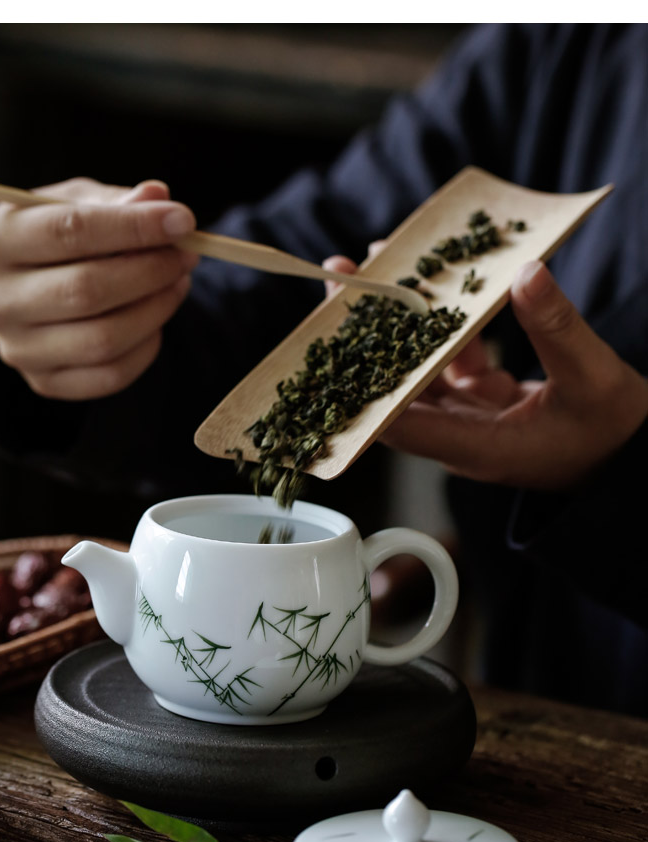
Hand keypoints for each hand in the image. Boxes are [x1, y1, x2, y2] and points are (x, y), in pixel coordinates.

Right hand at [0, 177, 198, 399]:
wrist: (32, 288)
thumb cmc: (59, 236)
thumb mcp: (79, 204)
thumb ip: (117, 201)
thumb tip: (157, 197)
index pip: (69, 231)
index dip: (133, 226)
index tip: (182, 220)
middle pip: (86, 290)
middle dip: (150, 270)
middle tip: (186, 255)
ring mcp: (17, 349)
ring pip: (103, 339)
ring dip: (156, 309)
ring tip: (177, 282)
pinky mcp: (45, 383)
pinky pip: (111, 375)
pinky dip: (146, 346)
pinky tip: (156, 319)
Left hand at [323, 255, 647, 489]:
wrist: (630, 460)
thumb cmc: (614, 437)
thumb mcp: (594, 379)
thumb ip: (557, 330)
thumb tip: (525, 275)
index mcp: (477, 446)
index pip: (399, 423)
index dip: (361, 384)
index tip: (333, 338)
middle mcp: (460, 437)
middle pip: (395, 387)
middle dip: (366, 334)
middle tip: (345, 281)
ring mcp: (468, 419)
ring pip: (419, 369)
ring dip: (401, 323)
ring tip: (381, 271)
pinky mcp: (481, 401)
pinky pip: (449, 362)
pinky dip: (443, 329)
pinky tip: (434, 295)